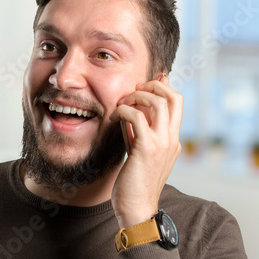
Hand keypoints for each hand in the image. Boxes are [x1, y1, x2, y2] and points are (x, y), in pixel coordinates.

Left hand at [109, 75, 182, 227]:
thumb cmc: (134, 179)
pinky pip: (136, 116)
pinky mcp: (147, 148)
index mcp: (173, 139)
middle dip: (153, 85)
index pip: (177, 102)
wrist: (136, 206)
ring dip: (136, 95)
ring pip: (158, 102)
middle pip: (174, 97)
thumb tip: (128, 109)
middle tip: (133, 89)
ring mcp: (162, 143)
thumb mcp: (138, 149)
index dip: (162, 87)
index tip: (142, 86)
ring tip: (121, 103)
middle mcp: (172, 138)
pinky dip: (123, 110)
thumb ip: (137, 130)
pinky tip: (113, 117)